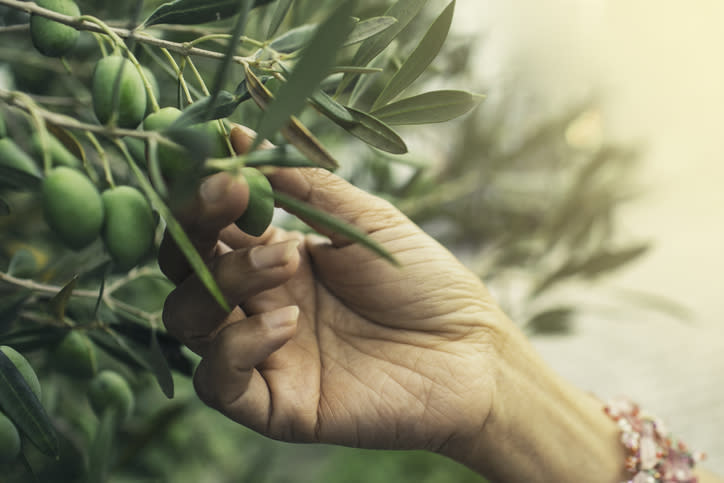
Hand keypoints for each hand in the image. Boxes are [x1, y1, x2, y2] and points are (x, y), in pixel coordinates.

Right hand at [159, 126, 507, 453]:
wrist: (469, 351)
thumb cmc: (422, 281)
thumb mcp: (364, 220)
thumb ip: (302, 185)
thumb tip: (239, 133)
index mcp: (275, 255)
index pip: (208, 224)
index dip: (201, 194)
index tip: (219, 164)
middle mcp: (257, 301)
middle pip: (184, 267)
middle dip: (195, 227)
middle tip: (229, 195)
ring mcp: (262, 351)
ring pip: (191, 318)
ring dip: (223, 281)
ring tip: (286, 258)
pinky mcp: (274, 403)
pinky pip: (220, 381)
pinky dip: (238, 347)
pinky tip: (287, 321)